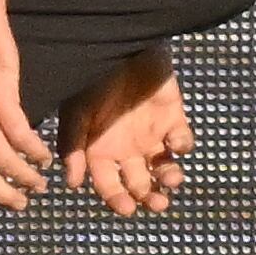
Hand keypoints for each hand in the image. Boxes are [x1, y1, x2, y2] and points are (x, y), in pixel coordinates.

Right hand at [61, 50, 191, 218]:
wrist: (119, 45)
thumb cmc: (91, 78)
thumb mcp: (76, 113)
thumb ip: (74, 147)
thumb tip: (72, 184)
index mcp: (100, 150)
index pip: (108, 184)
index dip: (117, 199)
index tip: (128, 209)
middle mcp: (126, 149)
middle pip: (139, 184)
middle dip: (149, 197)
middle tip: (157, 203)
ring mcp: (151, 135)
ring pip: (164, 169)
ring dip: (169, 179)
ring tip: (171, 178)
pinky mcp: (174, 119)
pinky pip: (183, 141)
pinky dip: (183, 145)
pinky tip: (176, 142)